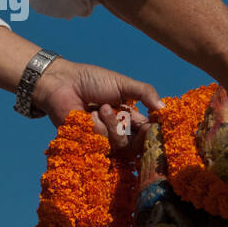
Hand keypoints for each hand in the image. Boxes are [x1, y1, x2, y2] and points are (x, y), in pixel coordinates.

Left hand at [32, 57, 162, 159]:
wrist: (63, 82)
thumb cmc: (92, 80)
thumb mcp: (122, 84)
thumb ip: (144, 93)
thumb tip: (165, 108)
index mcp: (128, 117)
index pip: (147, 131)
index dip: (154, 132)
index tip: (157, 125)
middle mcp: (117, 131)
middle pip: (138, 145)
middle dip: (140, 136)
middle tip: (139, 124)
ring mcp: (102, 139)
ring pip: (121, 146)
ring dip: (115, 125)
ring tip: (103, 107)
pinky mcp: (87, 145)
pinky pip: (102, 144)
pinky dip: (99, 126)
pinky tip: (90, 114)